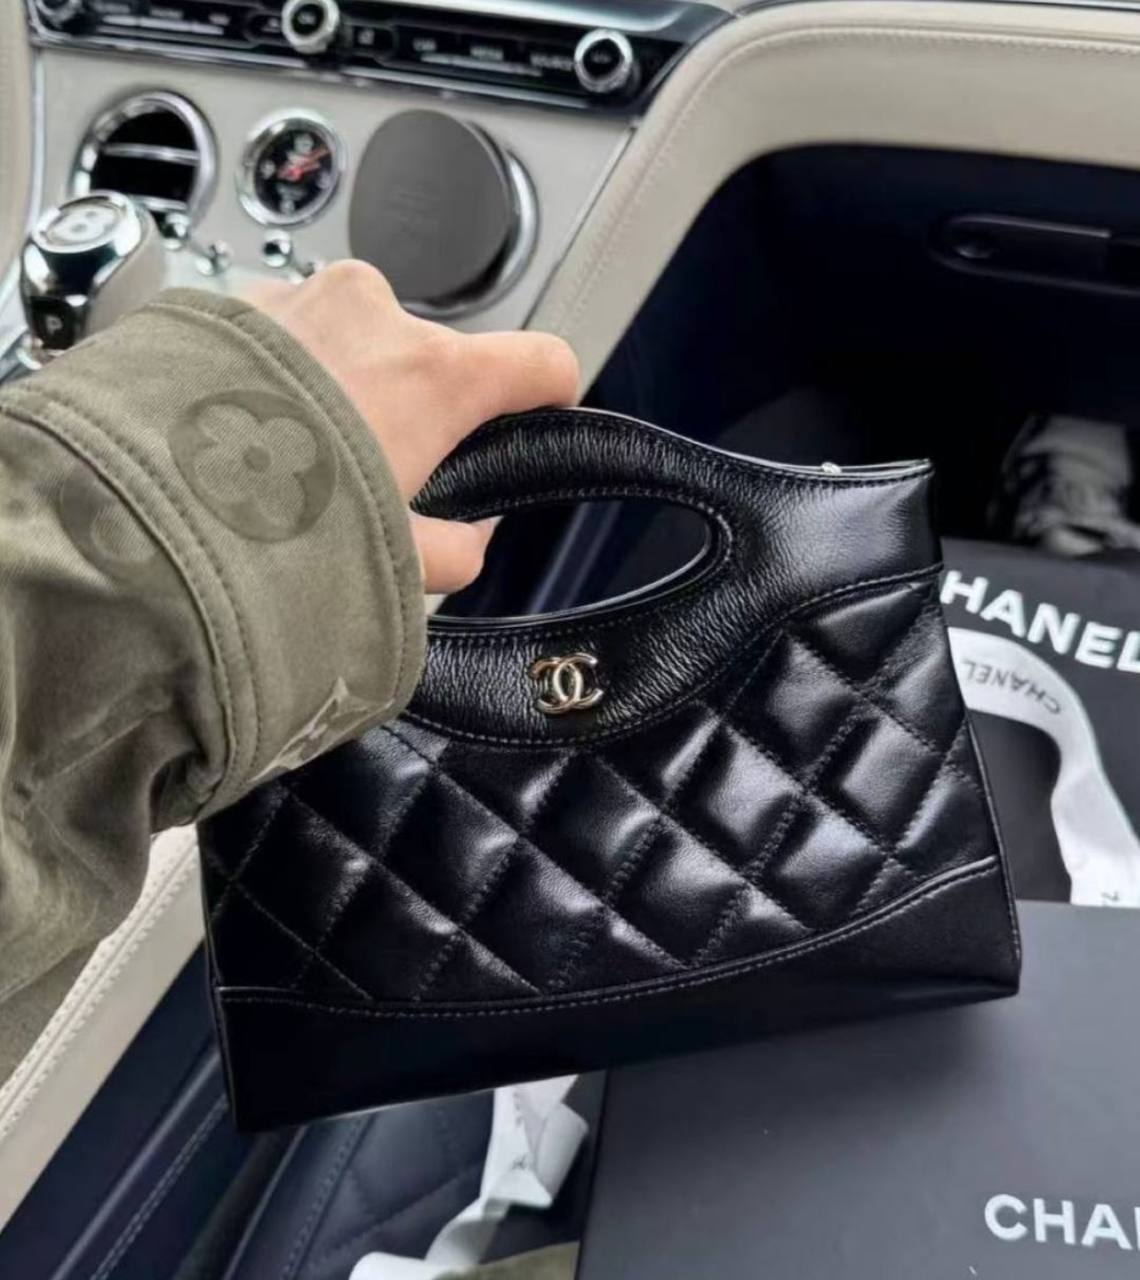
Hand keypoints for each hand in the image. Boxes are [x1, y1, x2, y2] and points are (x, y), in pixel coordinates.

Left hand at [244, 261, 578, 593]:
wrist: (139, 496)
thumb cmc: (267, 524)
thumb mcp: (391, 564)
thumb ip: (456, 550)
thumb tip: (465, 540)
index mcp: (432, 374)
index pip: (543, 360)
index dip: (547, 396)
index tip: (535, 415)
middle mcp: (374, 315)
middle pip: (432, 360)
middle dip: (411, 411)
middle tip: (368, 475)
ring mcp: (302, 299)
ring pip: (355, 342)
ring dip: (340, 389)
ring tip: (293, 456)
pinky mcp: (235, 302)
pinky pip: (287, 335)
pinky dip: (281, 376)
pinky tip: (248, 432)